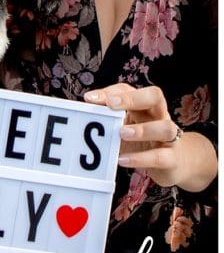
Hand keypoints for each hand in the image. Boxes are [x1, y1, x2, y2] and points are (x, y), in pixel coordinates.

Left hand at [85, 83, 216, 191]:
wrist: (175, 163)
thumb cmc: (141, 142)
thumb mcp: (121, 128)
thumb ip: (105, 121)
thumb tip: (76, 115)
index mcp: (143, 106)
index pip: (129, 89)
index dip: (111, 91)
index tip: (89, 98)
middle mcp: (159, 116)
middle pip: (154, 97)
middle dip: (132, 99)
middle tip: (111, 104)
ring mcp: (169, 137)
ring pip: (165, 127)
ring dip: (142, 130)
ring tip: (121, 133)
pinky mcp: (172, 158)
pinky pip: (160, 156)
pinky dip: (141, 158)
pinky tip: (122, 159)